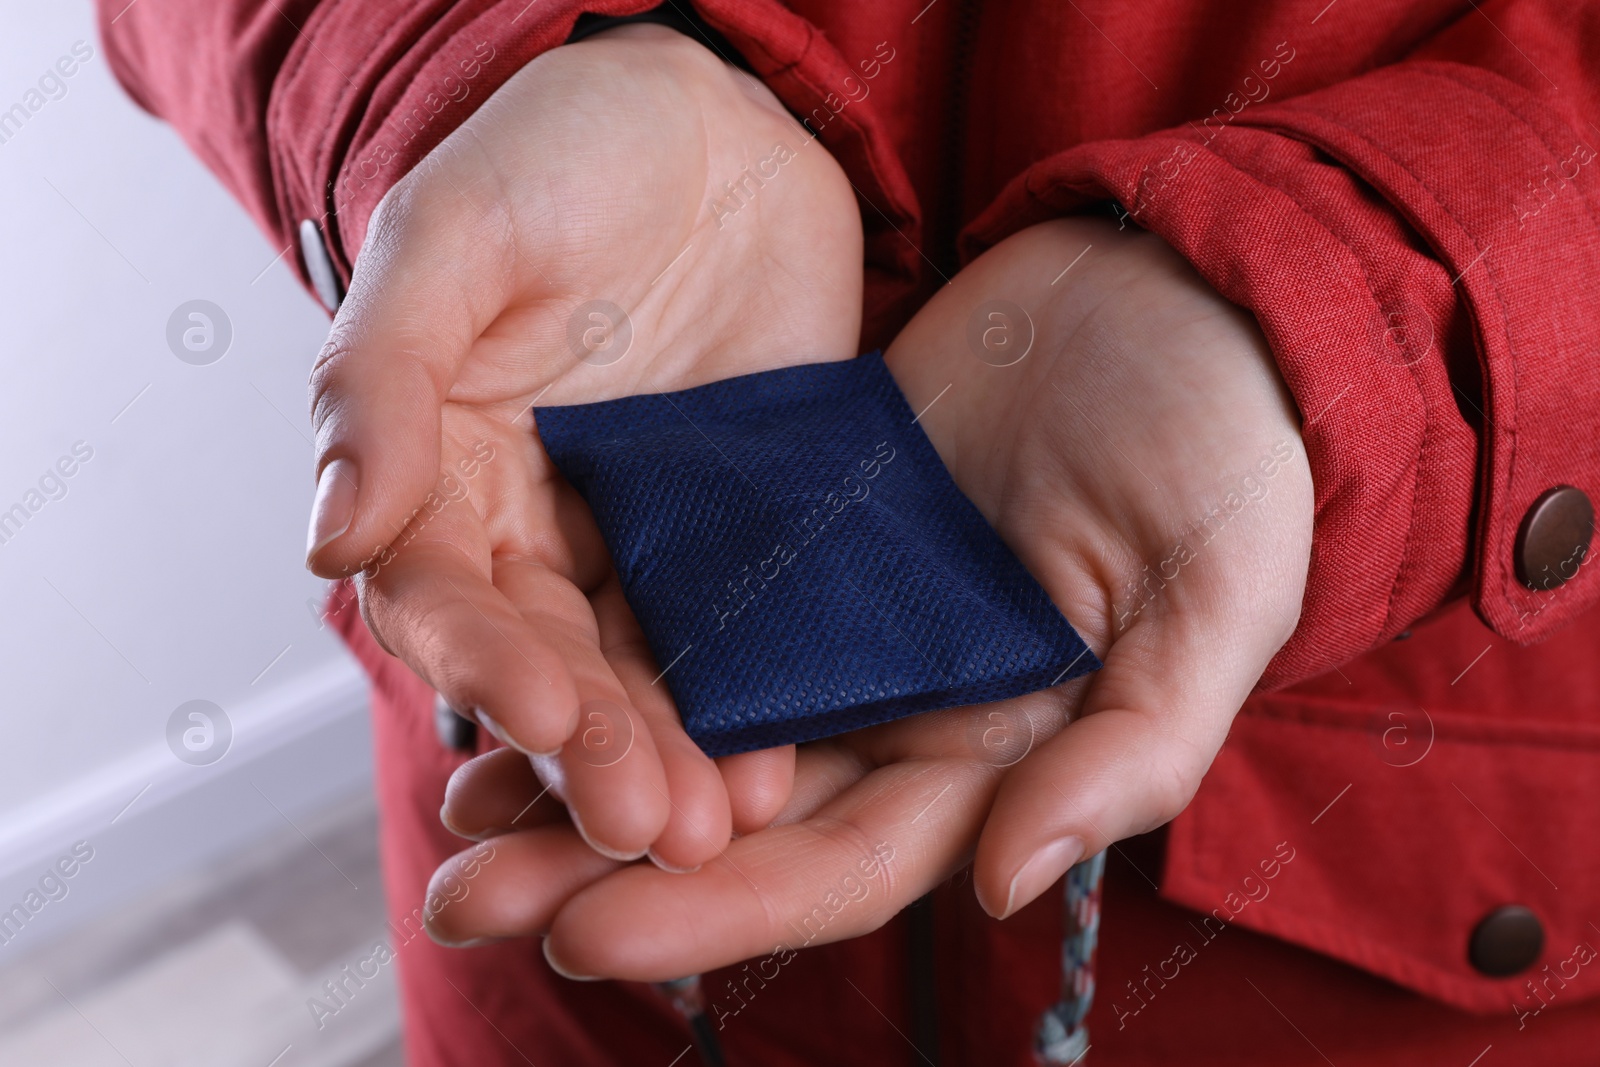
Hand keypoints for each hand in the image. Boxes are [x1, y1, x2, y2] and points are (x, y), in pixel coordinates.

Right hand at [305, 24, 860, 866]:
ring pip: (643, 668)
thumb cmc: (567, 149)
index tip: (540, 718)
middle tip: (645, 824)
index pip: (443, 591)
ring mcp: (642, 533)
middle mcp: (534, 520)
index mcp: (442, 464)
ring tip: (713, 828)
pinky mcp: (740, 531)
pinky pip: (742, 628)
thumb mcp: (454, 235)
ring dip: (670, 753)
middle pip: (547, 658)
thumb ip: (381, 377)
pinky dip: (755, 698)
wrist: (725, 119)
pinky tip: (779, 762)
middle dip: (590, 745)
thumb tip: (327, 535)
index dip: (484, 660)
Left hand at [422, 215, 1313, 974]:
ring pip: (686, 721)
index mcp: (994, 752)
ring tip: (454, 807)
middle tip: (465, 897)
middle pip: (734, 817)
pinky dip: (599, 644)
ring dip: (572, 768)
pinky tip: (505, 662)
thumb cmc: (1224, 447)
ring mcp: (838, 618)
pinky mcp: (792, 528)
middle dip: (600, 864)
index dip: (720, 911)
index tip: (590, 934)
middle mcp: (900, 705)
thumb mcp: (1215, 600)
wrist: (1174, 294)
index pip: (840, 860)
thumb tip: (1005, 886)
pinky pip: (682, 601)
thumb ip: (1130, 751)